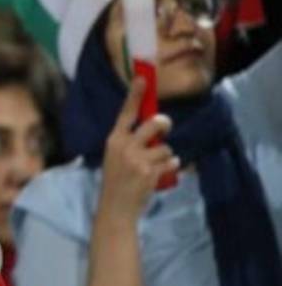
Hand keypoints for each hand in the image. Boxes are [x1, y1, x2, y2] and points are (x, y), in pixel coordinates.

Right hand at [98, 78, 178, 220]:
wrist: (115, 207)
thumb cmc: (116, 180)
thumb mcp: (115, 157)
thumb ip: (131, 141)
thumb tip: (155, 127)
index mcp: (113, 140)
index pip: (126, 113)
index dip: (135, 95)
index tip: (143, 78)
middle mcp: (124, 146)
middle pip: (153, 124)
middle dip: (163, 125)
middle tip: (164, 126)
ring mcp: (137, 159)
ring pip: (165, 147)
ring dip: (165, 156)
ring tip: (154, 167)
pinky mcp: (150, 172)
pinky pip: (171, 162)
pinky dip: (169, 168)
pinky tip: (158, 176)